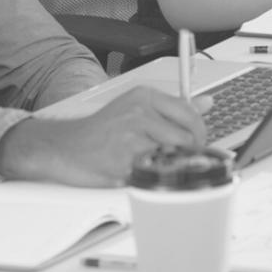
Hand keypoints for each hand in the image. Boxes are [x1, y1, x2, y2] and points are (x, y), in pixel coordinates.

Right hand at [0, 86, 208, 186]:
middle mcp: (140, 111)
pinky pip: (152, 171)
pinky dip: (149, 175)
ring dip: (165, 164)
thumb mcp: (137, 108)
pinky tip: (134, 169)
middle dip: (187, 152)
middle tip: (175, 157)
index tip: (195, 142)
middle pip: (187, 136)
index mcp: (145, 96)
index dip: (198, 132)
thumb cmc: (101, 130)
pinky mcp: (124, 159)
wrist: (65, 147)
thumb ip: (173, 107)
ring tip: (148, 161)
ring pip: (172, 155)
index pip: (190, 113)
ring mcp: (132, 135)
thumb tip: (206, 102)